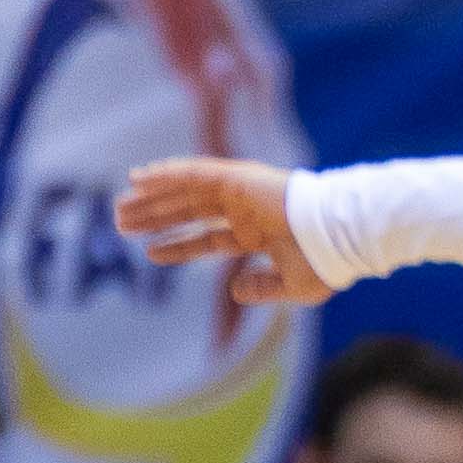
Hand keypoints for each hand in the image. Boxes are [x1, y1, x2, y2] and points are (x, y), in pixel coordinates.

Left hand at [118, 156, 330, 305]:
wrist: (341, 236)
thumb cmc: (326, 262)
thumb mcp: (293, 287)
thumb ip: (262, 289)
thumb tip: (234, 288)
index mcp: (258, 234)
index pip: (209, 238)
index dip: (179, 245)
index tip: (150, 251)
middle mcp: (246, 211)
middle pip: (190, 213)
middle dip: (156, 218)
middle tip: (123, 224)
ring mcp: (241, 193)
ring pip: (185, 193)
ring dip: (152, 198)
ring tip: (120, 207)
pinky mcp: (238, 179)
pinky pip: (193, 173)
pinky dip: (166, 174)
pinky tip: (138, 178)